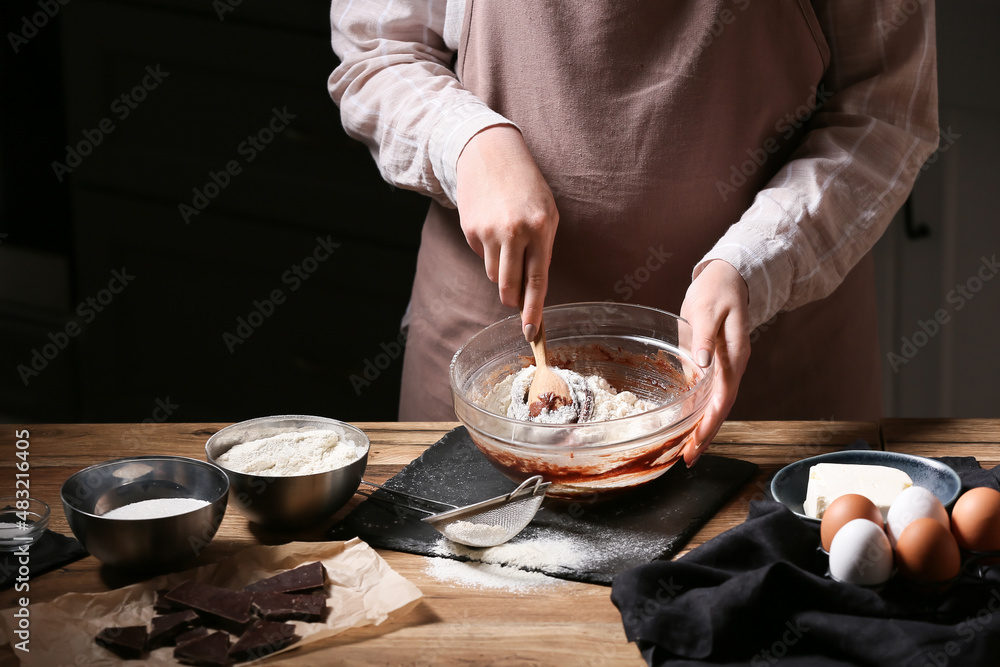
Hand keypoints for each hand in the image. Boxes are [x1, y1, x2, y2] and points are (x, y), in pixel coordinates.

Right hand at [456, 125, 558, 340]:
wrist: (489, 154)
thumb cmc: (526, 186)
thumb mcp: (546, 212)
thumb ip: (542, 249)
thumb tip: (532, 290)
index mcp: (539, 228)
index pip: (537, 281)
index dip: (534, 311)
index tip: (532, 333)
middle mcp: (514, 232)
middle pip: (508, 287)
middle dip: (512, 300)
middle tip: (515, 300)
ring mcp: (489, 232)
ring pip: (493, 275)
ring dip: (500, 270)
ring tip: (507, 242)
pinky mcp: (470, 230)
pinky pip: (481, 256)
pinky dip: (488, 250)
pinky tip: (492, 226)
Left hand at [679, 260, 750, 466]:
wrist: (727, 278)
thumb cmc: (717, 292)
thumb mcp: (707, 311)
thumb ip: (703, 338)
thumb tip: (702, 364)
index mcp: (735, 355)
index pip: (724, 397)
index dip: (710, 422)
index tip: (697, 441)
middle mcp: (734, 365)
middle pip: (721, 407)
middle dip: (706, 434)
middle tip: (688, 458)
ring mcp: (727, 366)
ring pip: (717, 403)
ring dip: (704, 427)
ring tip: (688, 450)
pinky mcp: (717, 364)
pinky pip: (710, 393)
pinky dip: (700, 411)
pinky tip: (688, 424)